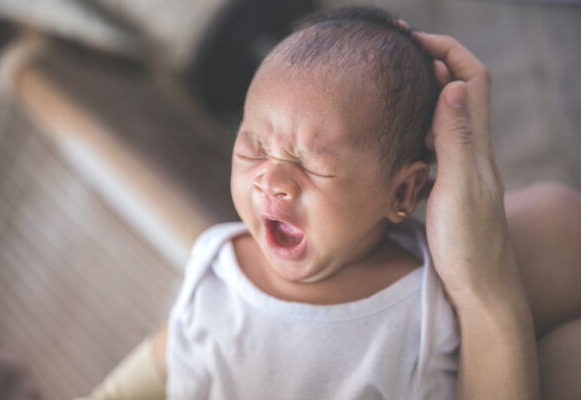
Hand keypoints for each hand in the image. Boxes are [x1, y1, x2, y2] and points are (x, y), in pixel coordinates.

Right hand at [414, 33, 518, 307]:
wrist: (478, 284)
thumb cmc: (469, 243)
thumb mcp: (458, 188)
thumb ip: (456, 138)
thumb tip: (454, 84)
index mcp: (476, 144)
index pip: (471, 77)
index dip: (446, 50)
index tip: (412, 40)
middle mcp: (472, 148)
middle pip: (460, 88)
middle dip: (432, 62)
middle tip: (395, 55)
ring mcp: (460, 165)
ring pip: (446, 113)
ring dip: (424, 91)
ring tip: (391, 85)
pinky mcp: (448, 181)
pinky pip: (434, 140)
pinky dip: (417, 124)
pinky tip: (397, 131)